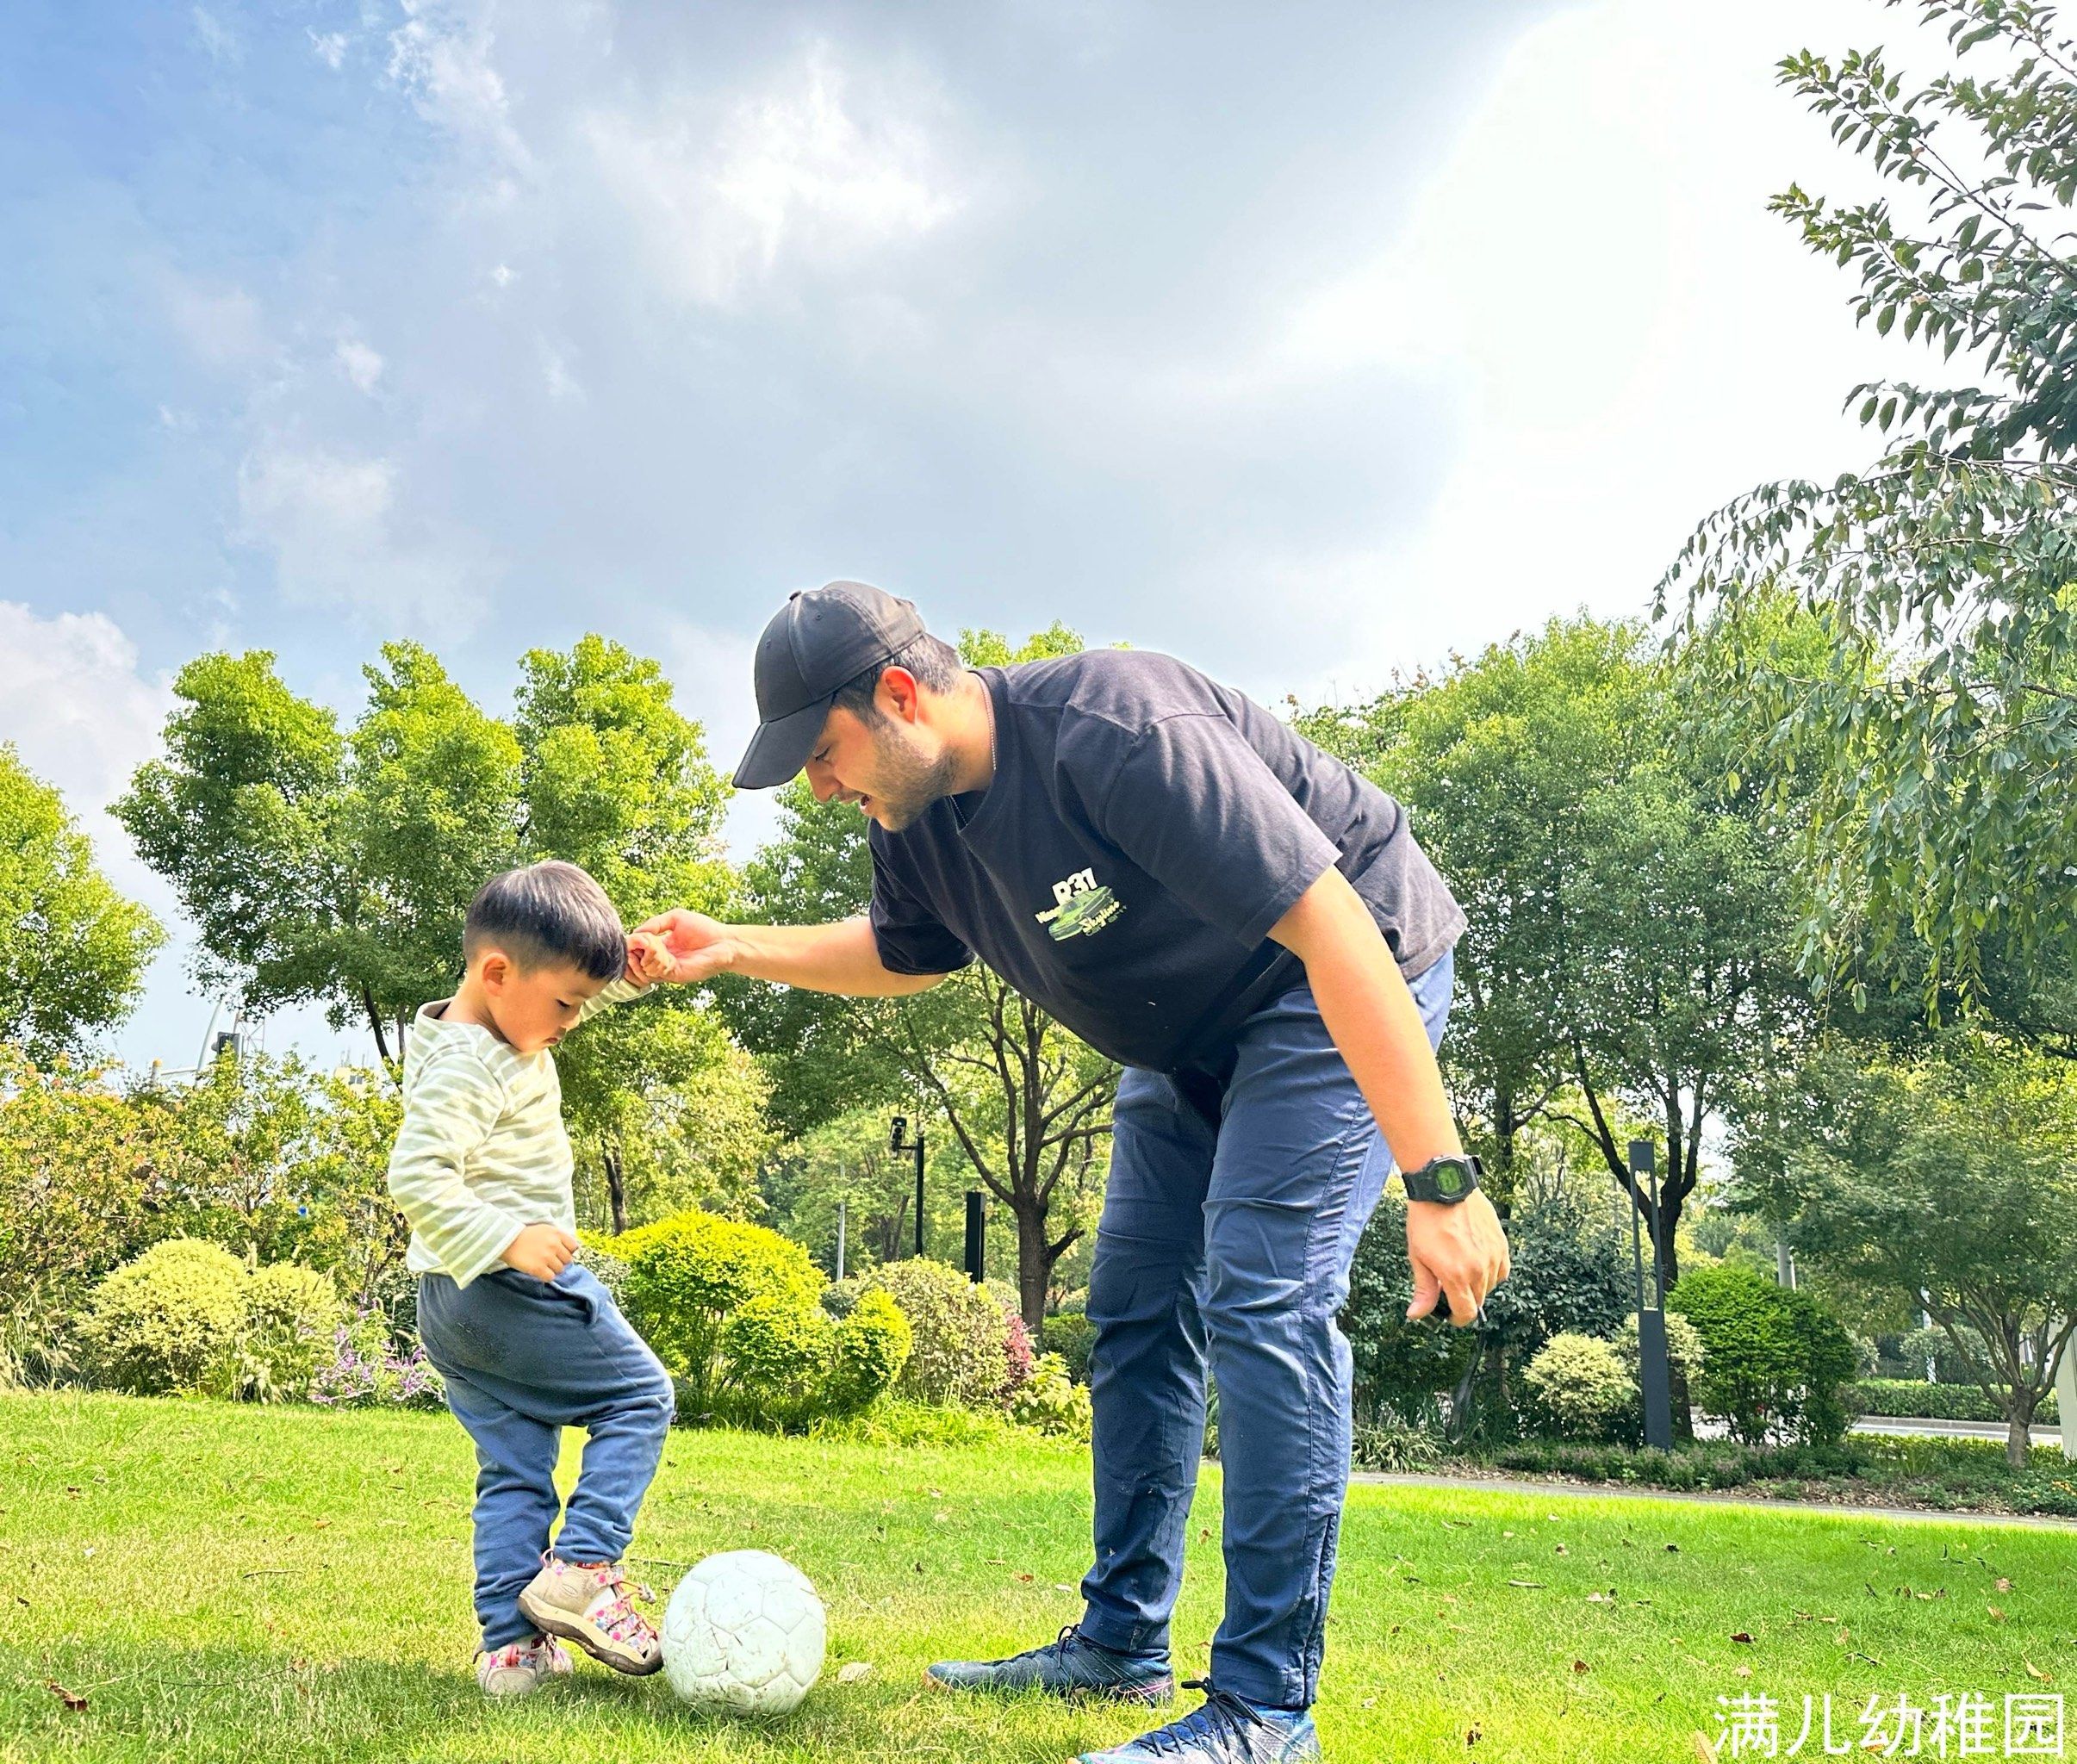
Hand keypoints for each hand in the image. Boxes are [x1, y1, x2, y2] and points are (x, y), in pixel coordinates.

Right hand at [503, 1222, 578, 1281]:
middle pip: (567, 1260)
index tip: (559, 1253)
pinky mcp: (538, 1268)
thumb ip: (559, 1238)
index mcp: (557, 1234)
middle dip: (559, 1261)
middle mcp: (554, 1244)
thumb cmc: (526, 1236)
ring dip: (552, 1270)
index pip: (574, 1247)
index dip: (567, 1252)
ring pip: (560, 1270)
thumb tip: (572, 1250)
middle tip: (549, 1261)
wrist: (507, 1240)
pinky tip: (539, 1271)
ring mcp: (546, 1257)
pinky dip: (546, 1277)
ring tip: (542, 1265)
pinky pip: (550, 1277)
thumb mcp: (545, 1230)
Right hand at [631, 908, 734, 982]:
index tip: (631, 938)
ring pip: (642, 970)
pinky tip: (660, 952)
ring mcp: (667, 969)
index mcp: (660, 946)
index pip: (636, 950)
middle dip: (631, 953)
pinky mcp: (675, 975)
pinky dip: (653, 961)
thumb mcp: (675, 918)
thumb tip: (636, 933)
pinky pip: (656, 972)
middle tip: (638, 944)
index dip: (630, 945)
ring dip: (643, 956)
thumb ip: (655, 923)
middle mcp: (661, 960)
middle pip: (634, 964)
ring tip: (652, 946)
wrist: (725, 942)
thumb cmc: (705, 929)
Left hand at [1405, 1190, 1509, 1327]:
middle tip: (1448, 1286)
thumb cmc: (1426, 1220)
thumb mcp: (1418, 1257)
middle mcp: (1479, 1269)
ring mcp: (1493, 1256)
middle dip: (1463, 1299)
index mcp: (1456, 1276)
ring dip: (1476, 1285)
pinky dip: (1490, 1272)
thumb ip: (1423, 1289)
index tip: (1449, 1314)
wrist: (1444, 1188)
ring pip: (1489, 1286)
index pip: (1466, 1314)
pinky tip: (1476, 1261)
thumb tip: (1416, 1315)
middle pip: (1477, 1301)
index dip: (1457, 1318)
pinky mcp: (1501, 1244)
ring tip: (1459, 1268)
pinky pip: (1501, 1270)